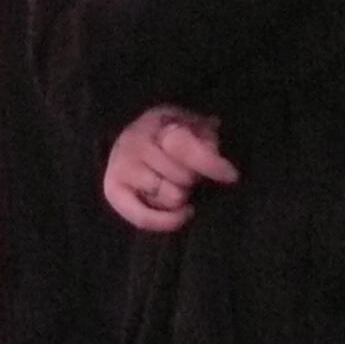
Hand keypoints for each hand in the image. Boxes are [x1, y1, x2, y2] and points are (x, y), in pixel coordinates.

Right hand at [102, 105, 237, 233]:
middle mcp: (135, 142)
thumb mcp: (193, 126)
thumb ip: (207, 140)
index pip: (183, 147)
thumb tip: (221, 164)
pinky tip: (183, 213)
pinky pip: (143, 218)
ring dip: (180, 196)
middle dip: (193, 179)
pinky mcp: (113, 190)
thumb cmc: (170, 136)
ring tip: (177, 185)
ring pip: (169, 197)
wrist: (131, 140)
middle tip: (192, 174)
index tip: (231, 176)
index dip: (210, 164)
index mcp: (158, 121)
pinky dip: (166, 221)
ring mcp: (122, 166)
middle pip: (181, 177)